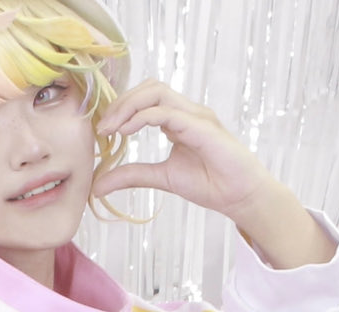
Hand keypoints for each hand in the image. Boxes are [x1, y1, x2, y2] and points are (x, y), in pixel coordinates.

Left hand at [92, 83, 333, 269]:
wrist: (240, 197)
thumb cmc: (210, 184)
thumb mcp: (162, 178)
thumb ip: (132, 175)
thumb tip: (98, 186)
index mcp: (178, 119)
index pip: (146, 98)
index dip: (121, 108)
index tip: (103, 131)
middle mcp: (187, 112)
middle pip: (149, 87)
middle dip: (121, 102)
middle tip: (103, 128)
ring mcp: (196, 116)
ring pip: (156, 92)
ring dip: (128, 106)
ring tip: (112, 128)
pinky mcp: (202, 127)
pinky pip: (167, 112)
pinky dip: (142, 118)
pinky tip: (127, 132)